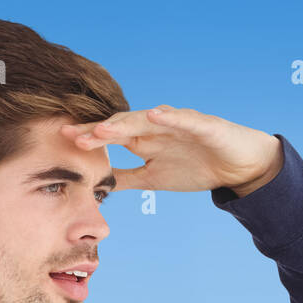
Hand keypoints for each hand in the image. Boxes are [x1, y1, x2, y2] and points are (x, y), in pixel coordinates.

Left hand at [58, 105, 282, 196]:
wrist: (238, 166)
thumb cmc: (196, 167)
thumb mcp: (153, 179)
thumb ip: (125, 179)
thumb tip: (97, 186)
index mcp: (144, 140)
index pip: (111, 137)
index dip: (89, 139)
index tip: (64, 141)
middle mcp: (156, 127)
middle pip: (122, 125)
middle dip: (98, 130)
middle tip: (73, 134)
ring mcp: (178, 123)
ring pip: (147, 119)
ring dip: (125, 122)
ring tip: (104, 127)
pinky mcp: (203, 124)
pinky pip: (184, 119)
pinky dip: (170, 117)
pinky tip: (155, 115)